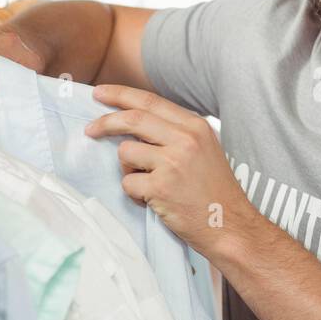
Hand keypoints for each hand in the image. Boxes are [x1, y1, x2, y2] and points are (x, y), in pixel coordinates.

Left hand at [86, 84, 257, 256]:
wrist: (230, 225)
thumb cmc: (215, 191)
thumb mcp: (205, 149)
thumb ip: (176, 132)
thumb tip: (135, 121)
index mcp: (196, 126)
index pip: (150, 101)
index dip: (121, 95)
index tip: (101, 94)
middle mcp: (185, 140)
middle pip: (132, 119)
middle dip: (105, 122)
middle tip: (90, 129)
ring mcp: (172, 163)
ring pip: (125, 153)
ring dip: (128, 169)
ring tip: (148, 183)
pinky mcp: (160, 188)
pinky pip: (128, 183)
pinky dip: (135, 194)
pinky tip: (154, 201)